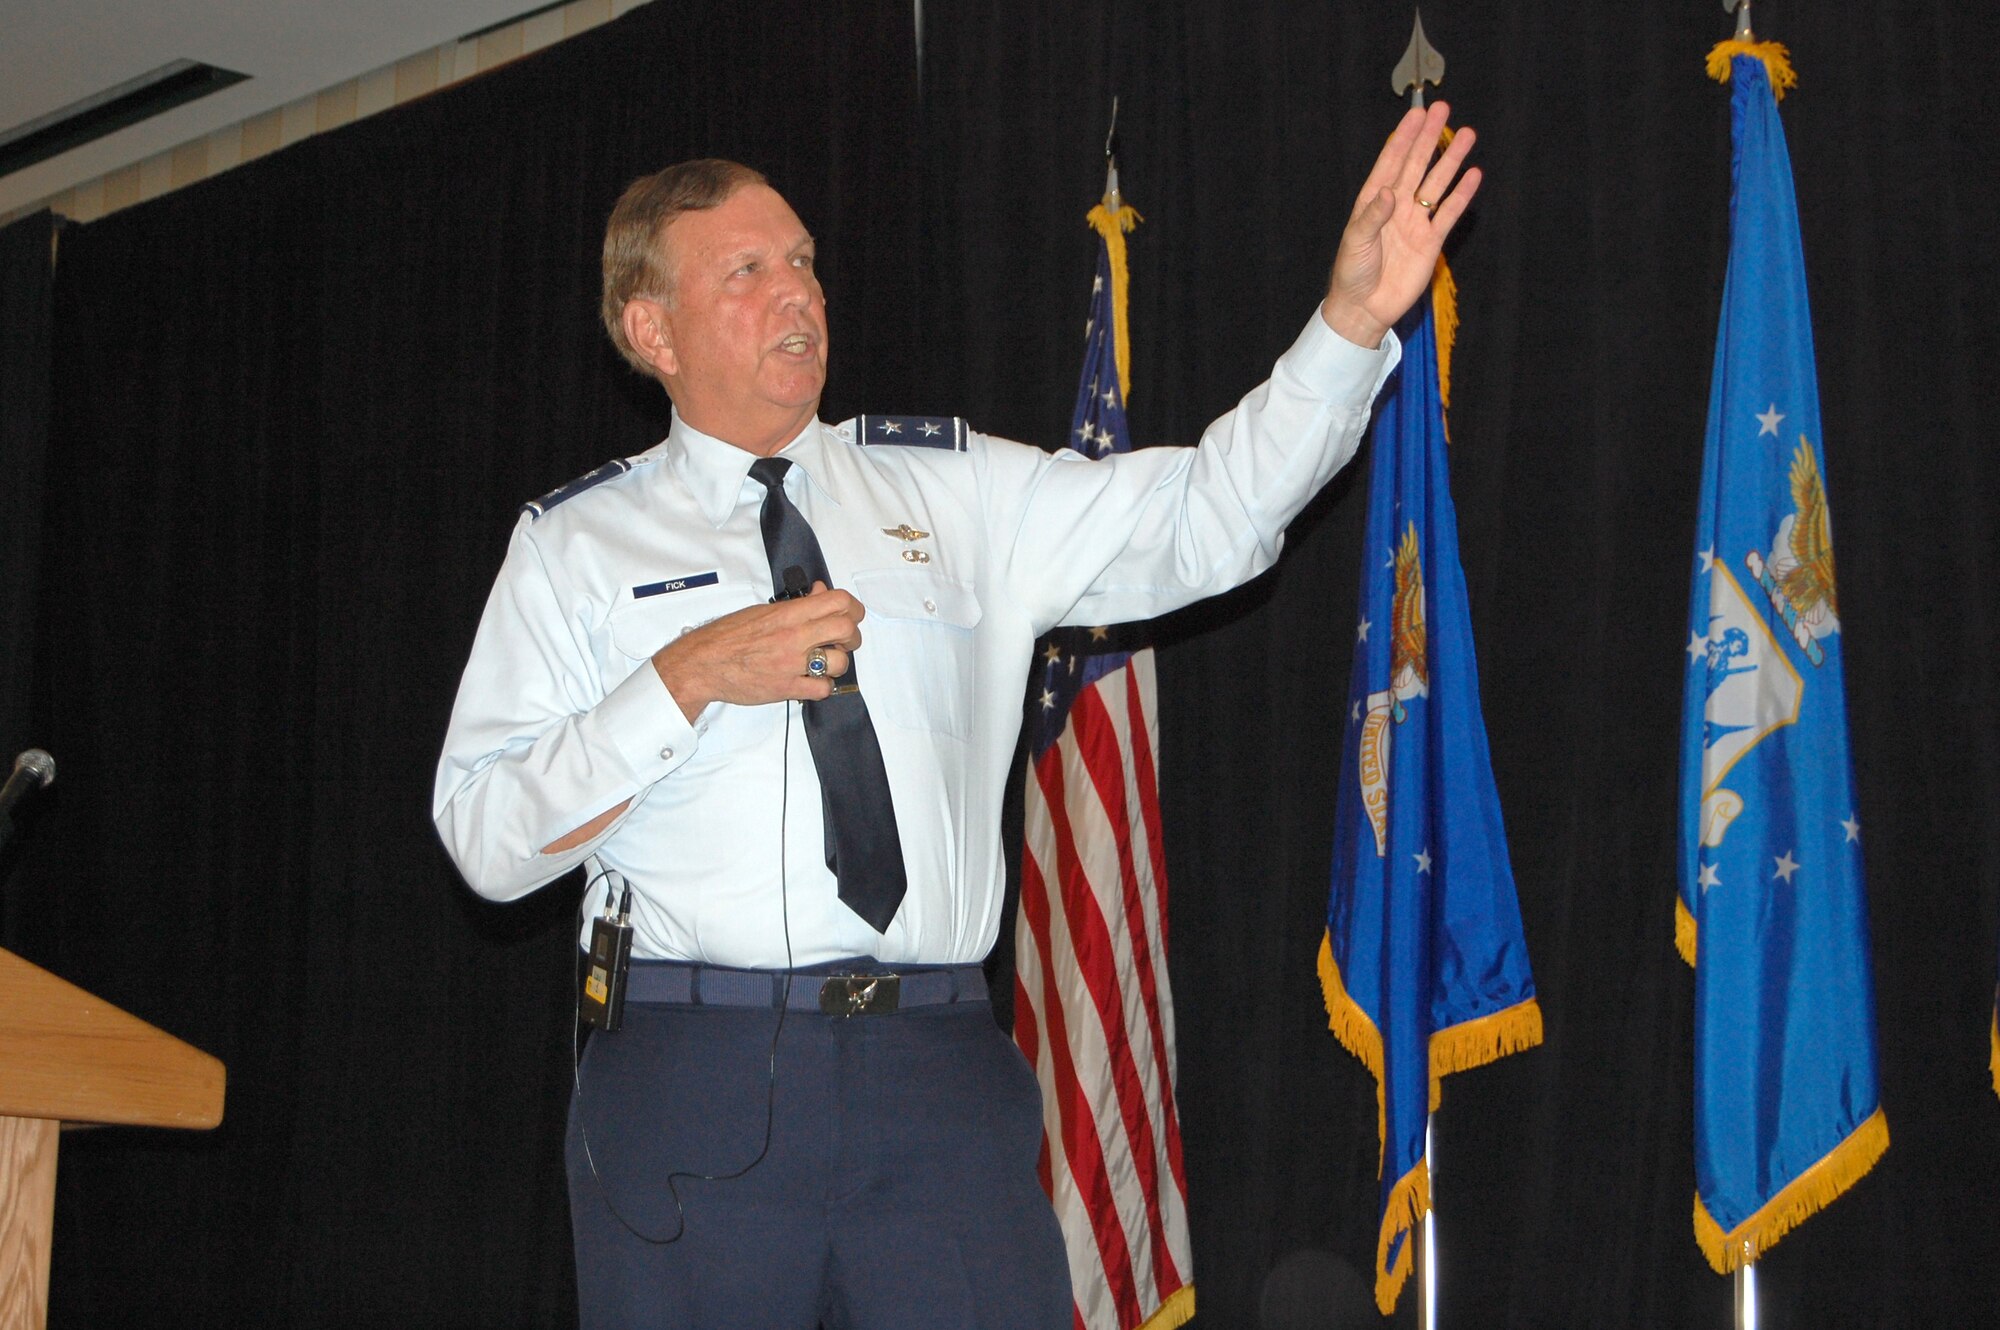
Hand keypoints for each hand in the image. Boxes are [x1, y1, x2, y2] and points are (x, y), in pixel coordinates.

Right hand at [651, 581, 862, 720]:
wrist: (703, 663)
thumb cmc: (728, 636)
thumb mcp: (763, 610)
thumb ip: (797, 604)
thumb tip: (821, 592)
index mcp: (788, 613)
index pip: (838, 601)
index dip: (853, 608)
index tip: (850, 615)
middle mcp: (793, 636)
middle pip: (846, 629)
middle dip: (851, 636)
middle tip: (842, 641)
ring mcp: (791, 663)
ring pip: (840, 662)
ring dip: (839, 663)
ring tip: (826, 663)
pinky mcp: (786, 688)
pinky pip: (822, 689)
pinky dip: (823, 686)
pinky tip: (813, 680)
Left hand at [1321, 100, 1480, 348]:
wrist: (1365, 308)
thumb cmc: (1351, 274)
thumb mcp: (1356, 243)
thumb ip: (1372, 217)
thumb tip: (1389, 192)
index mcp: (1373, 202)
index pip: (1391, 162)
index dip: (1404, 138)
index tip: (1416, 115)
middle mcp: (1396, 207)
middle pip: (1417, 165)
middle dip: (1429, 138)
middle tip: (1443, 110)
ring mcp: (1415, 222)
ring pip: (1437, 184)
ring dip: (1451, 161)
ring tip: (1467, 135)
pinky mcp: (1430, 242)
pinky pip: (1448, 214)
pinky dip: (1461, 195)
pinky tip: (1473, 175)